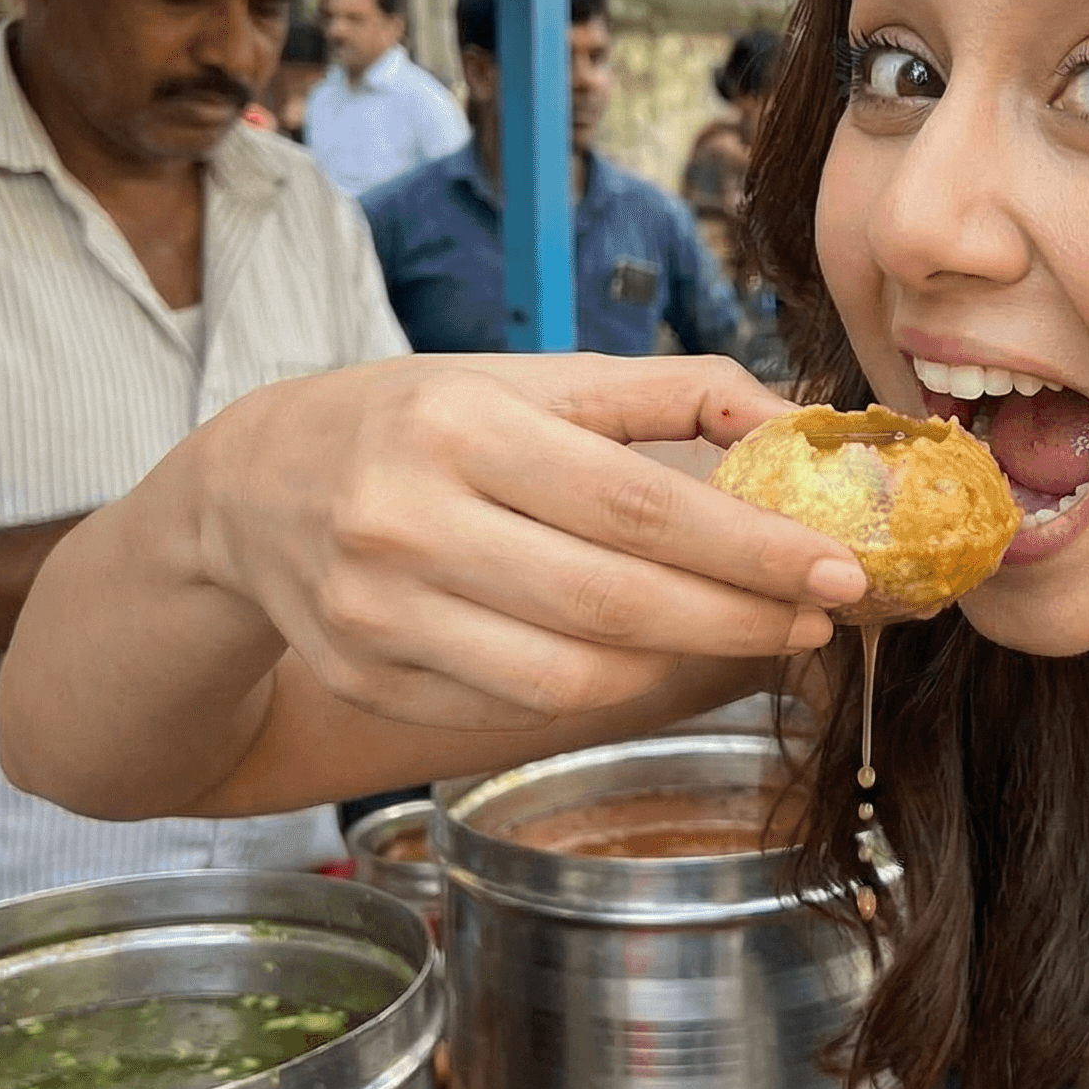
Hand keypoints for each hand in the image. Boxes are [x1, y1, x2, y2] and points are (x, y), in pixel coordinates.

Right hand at [193, 353, 866, 731]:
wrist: (248, 489)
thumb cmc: (420, 422)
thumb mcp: (526, 378)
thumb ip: (665, 394)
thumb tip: (794, 424)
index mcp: (460, 425)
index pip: (635, 503)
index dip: (749, 547)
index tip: (839, 568)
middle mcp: (407, 521)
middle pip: (613, 602)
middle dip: (739, 618)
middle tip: (820, 615)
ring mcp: (378, 614)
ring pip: (570, 678)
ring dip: (682, 665)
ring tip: (749, 632)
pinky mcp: (369, 679)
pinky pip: (516, 709)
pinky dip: (599, 688)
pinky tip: (642, 656)